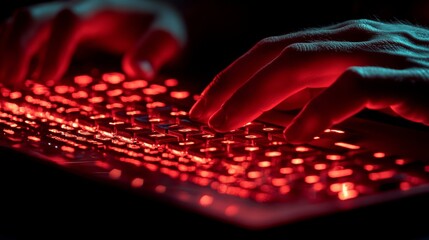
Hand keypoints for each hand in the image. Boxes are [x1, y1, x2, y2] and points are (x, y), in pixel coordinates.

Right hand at [0, 0, 185, 86]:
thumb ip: (155, 51)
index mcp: (104, 9)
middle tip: (9, 85)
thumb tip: (137, 70)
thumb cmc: (165, 27)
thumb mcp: (169, 38)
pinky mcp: (64, 29)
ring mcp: (68, 15)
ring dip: (6, 47)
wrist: (161, 12)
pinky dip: (13, 50)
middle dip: (16, 47)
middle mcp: (79, 7)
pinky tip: (12, 76)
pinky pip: (29, 33)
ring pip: (23, 21)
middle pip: (34, 16)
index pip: (68, 20)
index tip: (46, 81)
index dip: (54, 48)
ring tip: (3, 83)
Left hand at [189, 19, 428, 143]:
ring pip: (301, 63)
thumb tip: (278, 103)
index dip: (233, 76)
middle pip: (275, 53)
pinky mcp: (407, 76)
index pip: (271, 50)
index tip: (206, 104)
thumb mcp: (359, 82)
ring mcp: (379, 52)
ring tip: (228, 124)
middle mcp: (353, 37)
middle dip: (231, 84)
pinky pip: (353, 86)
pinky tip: (295, 134)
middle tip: (202, 115)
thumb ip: (320, 86)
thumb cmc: (418, 84)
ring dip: (256, 95)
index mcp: (338, 39)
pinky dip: (319, 109)